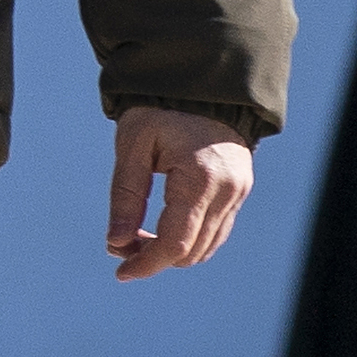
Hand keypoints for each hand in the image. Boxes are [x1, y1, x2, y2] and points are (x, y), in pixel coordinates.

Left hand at [104, 104, 253, 280]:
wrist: (203, 83)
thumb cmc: (161, 110)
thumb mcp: (133, 146)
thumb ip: (126, 196)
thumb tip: (116, 242)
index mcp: (199, 179)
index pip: (175, 243)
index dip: (146, 264)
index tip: (120, 273)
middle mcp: (227, 191)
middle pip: (191, 251)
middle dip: (154, 259)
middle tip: (120, 248)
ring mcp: (239, 192)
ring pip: (206, 246)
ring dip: (172, 252)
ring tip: (137, 240)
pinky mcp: (240, 190)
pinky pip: (216, 230)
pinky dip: (189, 239)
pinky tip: (161, 230)